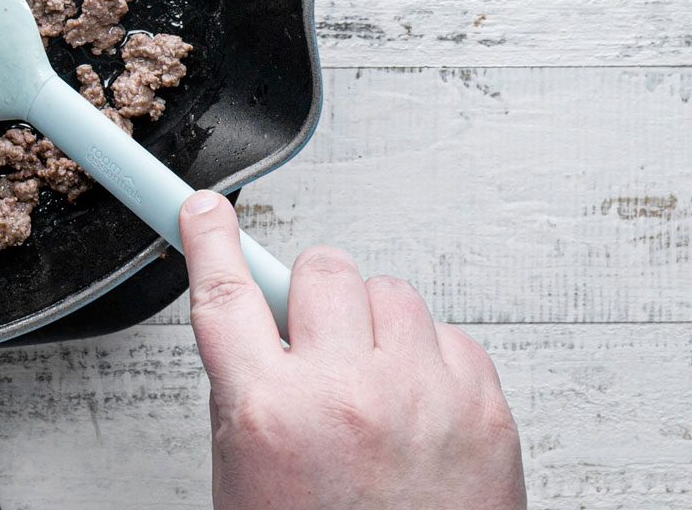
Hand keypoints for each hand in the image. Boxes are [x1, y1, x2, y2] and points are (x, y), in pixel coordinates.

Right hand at [178, 191, 525, 509]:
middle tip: (314, 340)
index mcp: (272, 414)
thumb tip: (256, 327)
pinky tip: (415, 408)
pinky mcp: (483, 408)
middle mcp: (347, 395)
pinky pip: (450, 336)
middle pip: (321, 272)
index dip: (212, 240)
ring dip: (373, 326)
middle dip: (313, 298)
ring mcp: (421, 397)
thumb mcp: (247, 480)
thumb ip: (246, 394)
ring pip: (390, 292)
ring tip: (371, 387)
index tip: (207, 211)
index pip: (227, 294)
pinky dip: (429, 361)